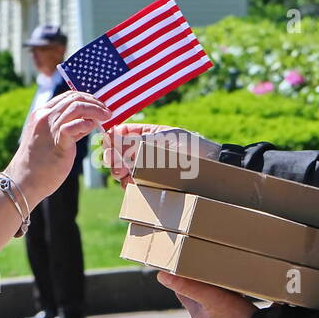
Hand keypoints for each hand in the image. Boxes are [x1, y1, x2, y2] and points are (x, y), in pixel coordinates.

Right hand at [5, 91, 108, 201]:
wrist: (23, 181)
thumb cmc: (39, 164)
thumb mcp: (52, 139)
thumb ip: (68, 128)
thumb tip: (88, 122)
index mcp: (41, 113)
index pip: (67, 96)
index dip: (87, 98)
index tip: (99, 106)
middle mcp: (44, 117)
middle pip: (74, 98)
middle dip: (95, 102)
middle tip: (107, 111)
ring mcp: (49, 128)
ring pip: (77, 107)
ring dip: (96, 111)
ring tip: (106, 117)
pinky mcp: (57, 142)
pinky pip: (75, 126)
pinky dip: (87, 124)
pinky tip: (93, 129)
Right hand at [102, 124, 219, 185]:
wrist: (210, 166)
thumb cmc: (191, 146)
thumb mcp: (164, 139)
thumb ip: (139, 139)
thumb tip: (114, 136)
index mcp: (145, 133)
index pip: (120, 133)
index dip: (111, 138)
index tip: (108, 144)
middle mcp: (142, 150)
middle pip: (116, 152)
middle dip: (112, 157)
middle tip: (115, 162)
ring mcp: (144, 167)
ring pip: (121, 169)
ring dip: (118, 171)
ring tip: (123, 174)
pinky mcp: (149, 182)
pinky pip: (131, 184)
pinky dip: (127, 184)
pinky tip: (132, 183)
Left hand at [158, 272, 255, 317]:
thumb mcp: (210, 297)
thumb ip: (188, 286)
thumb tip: (161, 276)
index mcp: (199, 315)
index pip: (184, 294)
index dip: (181, 279)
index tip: (182, 266)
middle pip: (201, 301)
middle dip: (203, 286)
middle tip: (208, 270)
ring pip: (218, 309)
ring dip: (221, 296)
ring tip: (229, 283)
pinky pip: (235, 315)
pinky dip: (237, 305)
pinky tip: (246, 301)